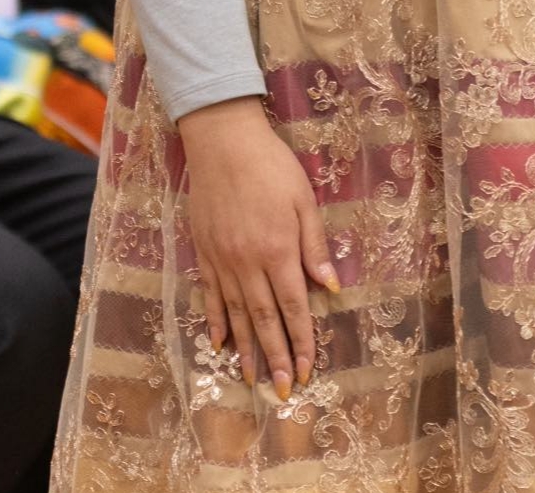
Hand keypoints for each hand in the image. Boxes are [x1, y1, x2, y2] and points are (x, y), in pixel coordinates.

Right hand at [177, 99, 339, 399]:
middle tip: (281, 392)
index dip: (302, 341)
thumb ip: (315, 248)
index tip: (307, 370)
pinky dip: (215, 322)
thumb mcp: (304, 201)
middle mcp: (248, 263)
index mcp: (278, 251)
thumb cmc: (272, 167)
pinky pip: (210, 296)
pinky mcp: (204, 253)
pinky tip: (220, 344)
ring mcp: (222, 260)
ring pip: (235, 315)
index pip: (293, 307)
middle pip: (264, 320)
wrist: (223, 143)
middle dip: (276, 358)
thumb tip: (330, 288)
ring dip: (246, 350)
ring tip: (253, 379)